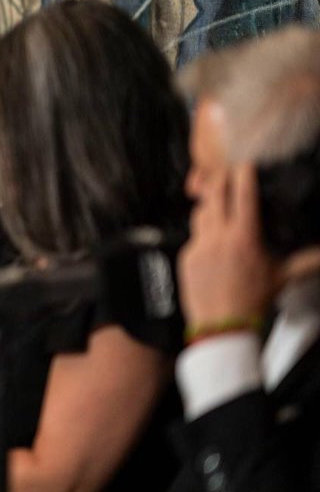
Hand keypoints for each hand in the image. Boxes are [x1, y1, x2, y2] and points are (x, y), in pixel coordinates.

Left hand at [180, 163, 275, 325]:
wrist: (223, 326)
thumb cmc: (253, 302)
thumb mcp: (282, 278)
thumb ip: (306, 261)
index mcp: (244, 239)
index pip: (243, 197)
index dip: (243, 176)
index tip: (245, 165)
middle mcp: (219, 238)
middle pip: (214, 195)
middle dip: (219, 179)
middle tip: (225, 173)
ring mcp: (199, 245)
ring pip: (199, 213)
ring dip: (208, 205)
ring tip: (217, 203)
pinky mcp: (185, 256)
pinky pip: (192, 236)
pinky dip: (202, 233)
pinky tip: (211, 237)